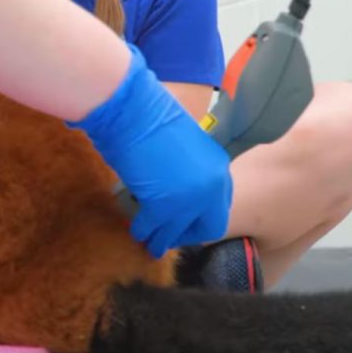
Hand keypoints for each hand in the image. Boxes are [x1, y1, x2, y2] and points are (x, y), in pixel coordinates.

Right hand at [70, 44, 232, 257]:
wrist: (132, 109)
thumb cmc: (150, 117)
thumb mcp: (181, 146)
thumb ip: (187, 170)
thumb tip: (174, 187)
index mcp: (219, 168)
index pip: (219, 206)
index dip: (200, 219)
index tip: (183, 223)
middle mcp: (212, 185)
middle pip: (208, 226)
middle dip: (186, 235)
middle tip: (168, 237)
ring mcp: (190, 198)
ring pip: (178, 231)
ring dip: (162, 238)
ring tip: (149, 243)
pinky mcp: (164, 205)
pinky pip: (154, 227)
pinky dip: (143, 230)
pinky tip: (136, 230)